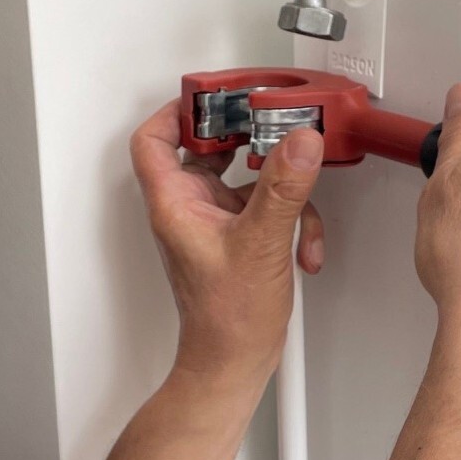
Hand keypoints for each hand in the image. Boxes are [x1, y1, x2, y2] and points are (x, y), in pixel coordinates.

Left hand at [129, 100, 326, 389]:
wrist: (235, 363)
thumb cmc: (227, 320)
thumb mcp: (262, 244)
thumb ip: (282, 189)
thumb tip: (298, 143)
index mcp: (176, 204)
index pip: (156, 139)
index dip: (180, 110)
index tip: (217, 96)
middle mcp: (190, 209)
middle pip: (208, 149)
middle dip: (247, 139)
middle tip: (272, 123)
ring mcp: (214, 224)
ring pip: (246, 179)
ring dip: (282, 189)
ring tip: (301, 203)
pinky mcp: (239, 238)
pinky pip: (266, 207)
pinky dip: (291, 218)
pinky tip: (304, 245)